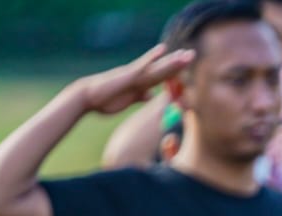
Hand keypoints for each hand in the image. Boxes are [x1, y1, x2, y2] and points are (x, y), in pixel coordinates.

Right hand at [74, 44, 193, 115]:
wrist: (88, 98)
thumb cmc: (105, 100)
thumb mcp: (129, 100)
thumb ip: (140, 96)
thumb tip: (150, 96)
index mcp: (141, 85)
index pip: (162, 79)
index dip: (175, 74)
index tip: (188, 69)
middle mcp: (140, 77)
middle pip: (163, 70)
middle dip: (178, 64)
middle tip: (193, 55)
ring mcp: (134, 75)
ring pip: (157, 67)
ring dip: (172, 60)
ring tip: (185, 54)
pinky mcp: (128, 74)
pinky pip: (142, 64)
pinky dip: (152, 57)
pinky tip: (162, 49)